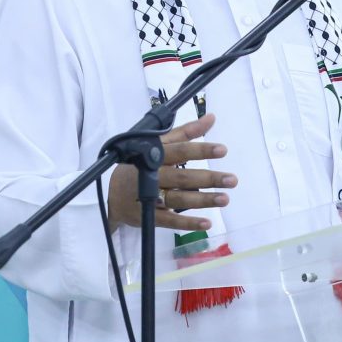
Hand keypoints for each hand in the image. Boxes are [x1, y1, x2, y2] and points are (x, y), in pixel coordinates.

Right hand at [107, 113, 236, 233]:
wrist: (109, 192)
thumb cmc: (138, 163)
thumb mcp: (158, 143)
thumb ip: (186, 132)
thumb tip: (211, 118)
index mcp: (154, 155)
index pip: (180, 151)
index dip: (200, 150)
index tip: (222, 150)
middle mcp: (151, 176)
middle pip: (182, 178)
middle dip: (208, 179)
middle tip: (232, 179)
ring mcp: (148, 198)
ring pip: (178, 199)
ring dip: (202, 200)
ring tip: (225, 198)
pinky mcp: (148, 217)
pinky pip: (169, 221)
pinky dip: (187, 223)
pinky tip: (207, 222)